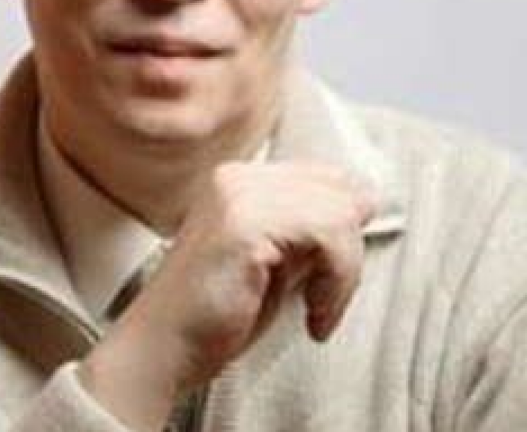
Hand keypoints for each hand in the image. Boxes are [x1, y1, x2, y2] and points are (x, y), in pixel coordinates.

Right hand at [78, 162, 373, 430]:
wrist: (162, 350)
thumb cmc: (214, 316)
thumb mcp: (275, 262)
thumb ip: (308, 232)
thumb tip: (364, 204)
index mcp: (239, 180)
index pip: (327, 178)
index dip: (345, 227)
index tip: (334, 276)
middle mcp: (237, 178)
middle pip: (340, 192)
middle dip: (348, 254)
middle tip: (326, 299)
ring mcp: (238, 196)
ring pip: (341, 212)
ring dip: (345, 274)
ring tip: (319, 311)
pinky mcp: (244, 223)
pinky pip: (329, 236)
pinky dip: (337, 283)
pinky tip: (314, 316)